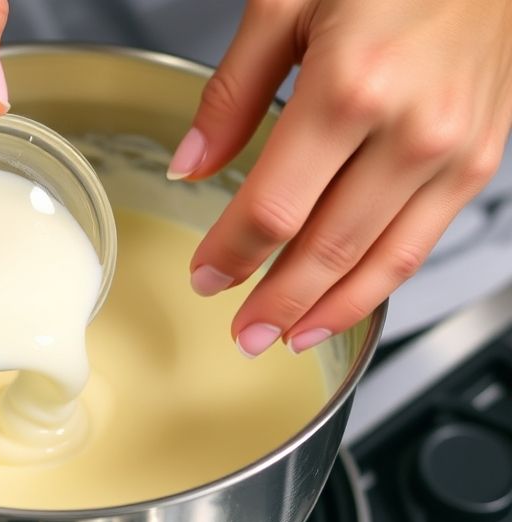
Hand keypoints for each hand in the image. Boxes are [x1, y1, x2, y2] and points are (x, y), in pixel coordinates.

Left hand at [170, 0, 511, 356]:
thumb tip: (190, 164)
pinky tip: (345, 302)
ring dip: (327, 311)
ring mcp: (454, 150)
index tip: (205, 277)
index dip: (233, 254)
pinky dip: (380, 283)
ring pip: (381, 261)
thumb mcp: (286, 2)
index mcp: (350, 88)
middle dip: (276, 302)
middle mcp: (410, 129)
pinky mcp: (480, 158)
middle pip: (326, 248)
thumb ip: (232, 93)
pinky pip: (423, 241)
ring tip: (285, 338)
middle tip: (240, 335)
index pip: (274, 208)